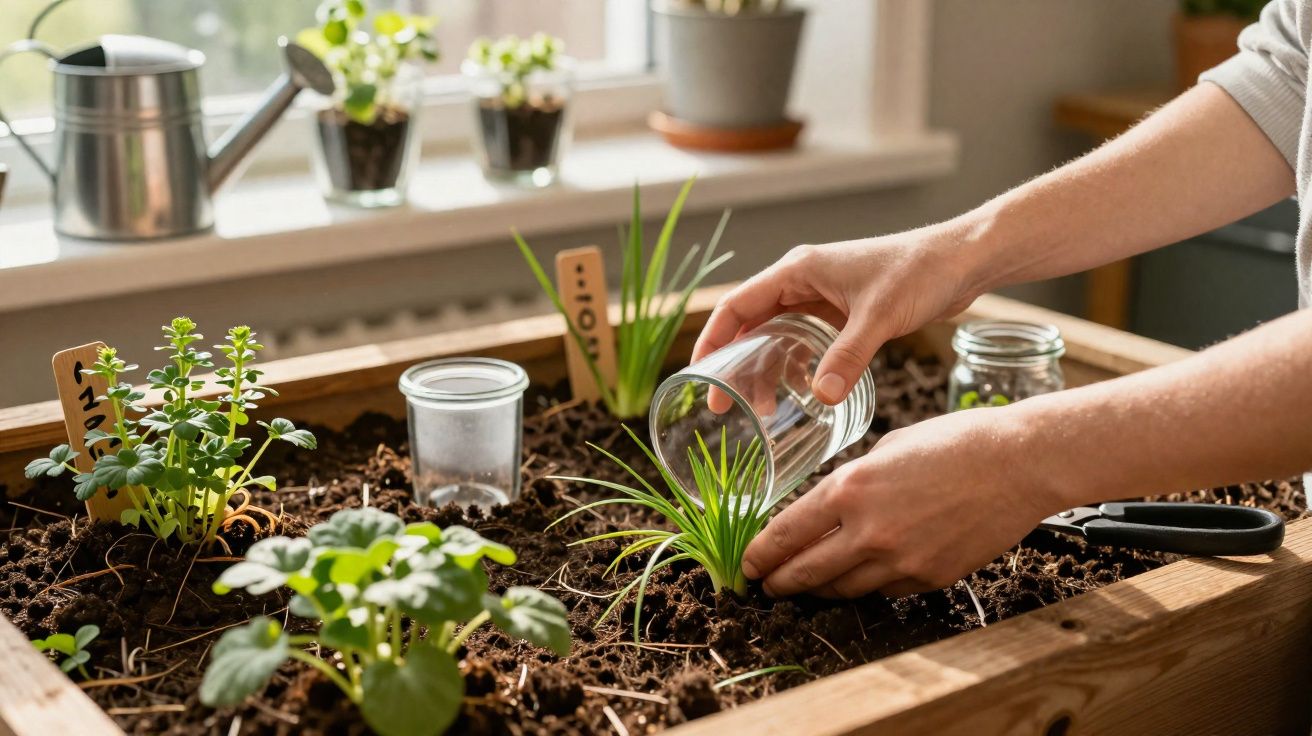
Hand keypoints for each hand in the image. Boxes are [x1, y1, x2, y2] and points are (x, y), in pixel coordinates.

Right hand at [694, 226, 983, 405]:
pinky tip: (800, 394)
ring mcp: (822, 297)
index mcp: (797, 270)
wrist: (962, 260)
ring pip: (777, 337)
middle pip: (751, 325)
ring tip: (761, 411)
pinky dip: (796, 367)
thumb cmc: (920, 272)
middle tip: (725, 407)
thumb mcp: (879, 317)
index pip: (736, 307)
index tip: (700, 378)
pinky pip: (805, 342)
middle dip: (734, 365)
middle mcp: (802, 281)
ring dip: (765, 370)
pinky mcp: (843, 312)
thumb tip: (820, 397)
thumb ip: (848, 357)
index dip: (712, 342)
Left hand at [741, 405, 1065, 598]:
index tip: (747, 564)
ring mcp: (900, 561)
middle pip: (806, 573)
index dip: (761, 554)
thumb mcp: (887, 448)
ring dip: (818, 590)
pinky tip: (858, 579)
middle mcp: (868, 531)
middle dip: (779, 583)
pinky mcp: (929, 578)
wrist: (1018, 464)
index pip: (787, 534)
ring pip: (842, 589)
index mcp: (850, 489)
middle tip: (766, 586)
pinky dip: (865, 586)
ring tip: (805, 587)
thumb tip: (831, 504)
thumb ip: (853, 481)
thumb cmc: (954, 441)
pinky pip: (883, 591)